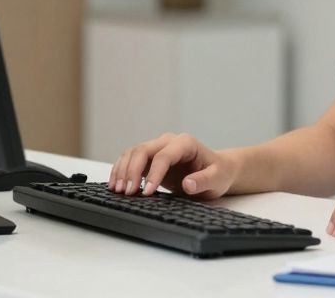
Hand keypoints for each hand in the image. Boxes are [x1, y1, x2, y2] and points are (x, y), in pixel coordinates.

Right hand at [109, 132, 239, 198]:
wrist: (218, 170)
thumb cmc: (218, 173)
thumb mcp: (217, 179)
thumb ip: (204, 180)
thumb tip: (188, 184)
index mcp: (185, 143)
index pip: (163, 156)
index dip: (153, 174)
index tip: (147, 193)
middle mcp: (168, 142)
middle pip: (142, 150)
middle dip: (132, 171)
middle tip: (127, 193)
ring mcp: (158, 148)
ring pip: (132, 153)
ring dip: (123, 171)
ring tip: (118, 191)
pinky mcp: (150, 159)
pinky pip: (130, 160)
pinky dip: (121, 171)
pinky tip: (116, 185)